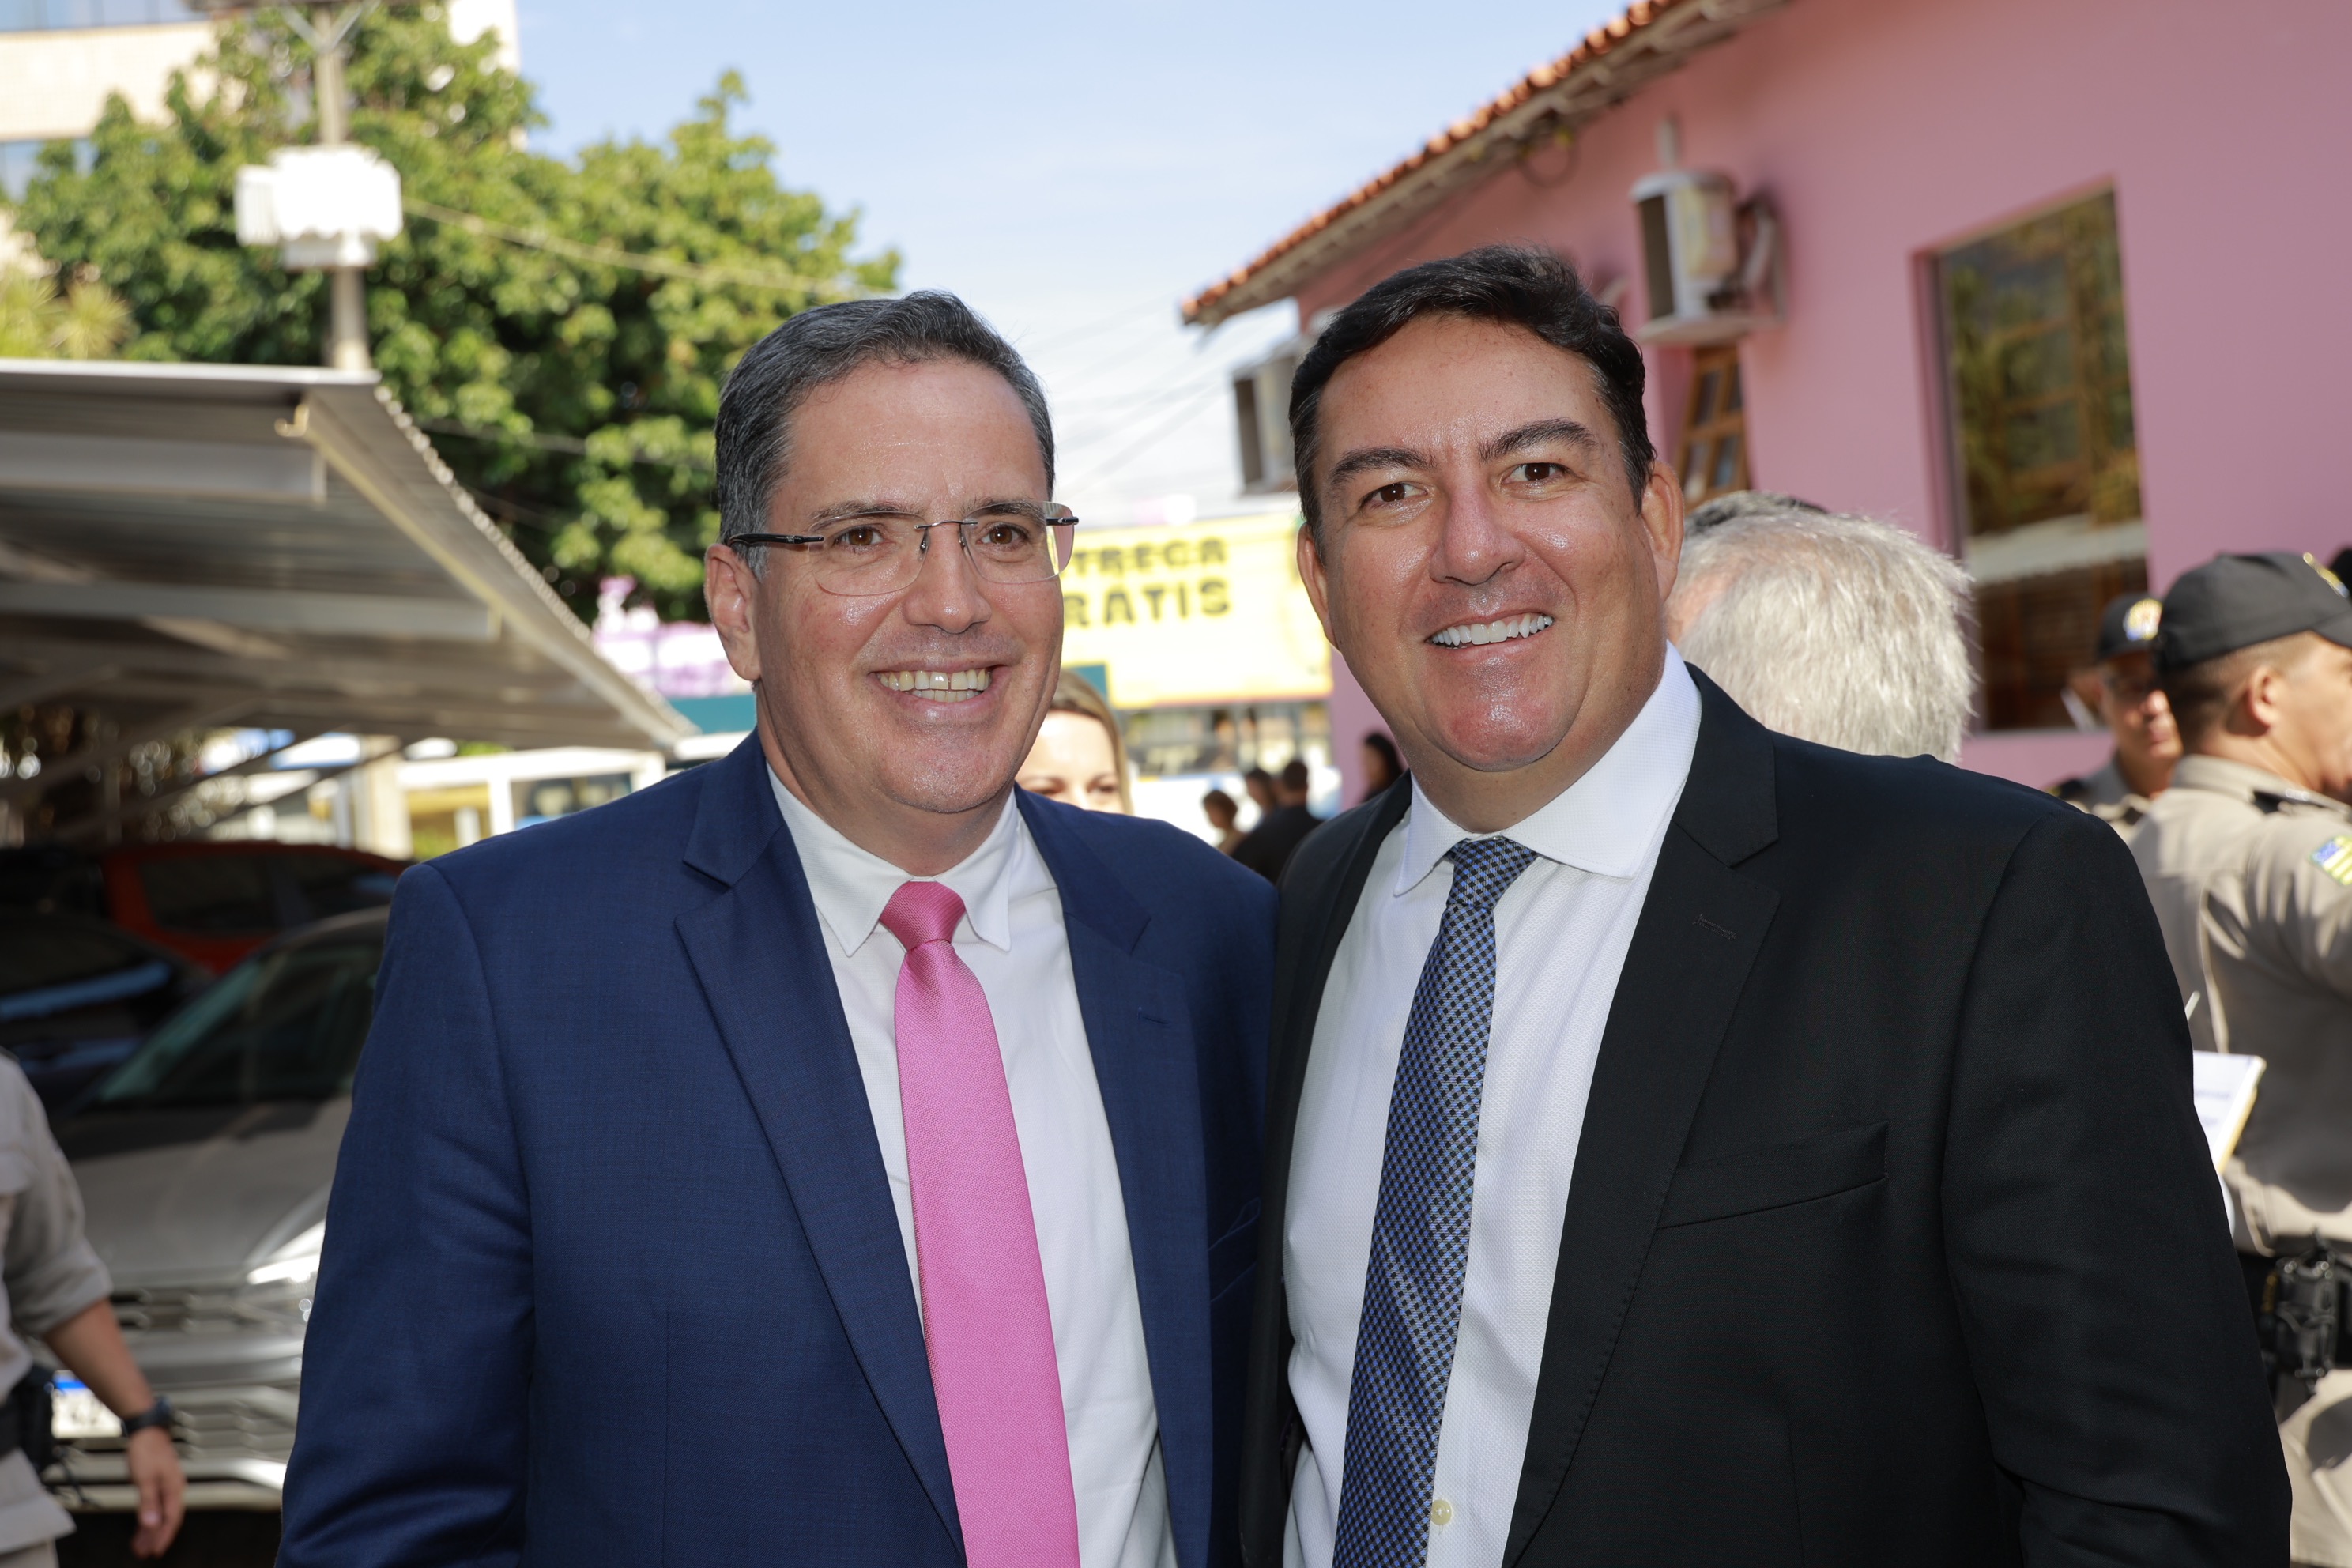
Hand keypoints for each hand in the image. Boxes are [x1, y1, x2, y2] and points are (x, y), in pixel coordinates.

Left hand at [123, 1425, 183, 1557]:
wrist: (147, 1431)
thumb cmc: (148, 1451)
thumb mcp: (145, 1479)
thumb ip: (149, 1503)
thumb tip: (151, 1524)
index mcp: (174, 1489)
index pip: (172, 1519)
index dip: (164, 1536)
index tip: (156, 1550)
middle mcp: (173, 1490)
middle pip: (167, 1519)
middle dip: (156, 1537)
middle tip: (145, 1552)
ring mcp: (166, 1487)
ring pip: (161, 1514)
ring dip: (151, 1530)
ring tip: (140, 1544)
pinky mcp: (158, 1484)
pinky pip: (155, 1506)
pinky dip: (149, 1518)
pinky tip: (142, 1526)